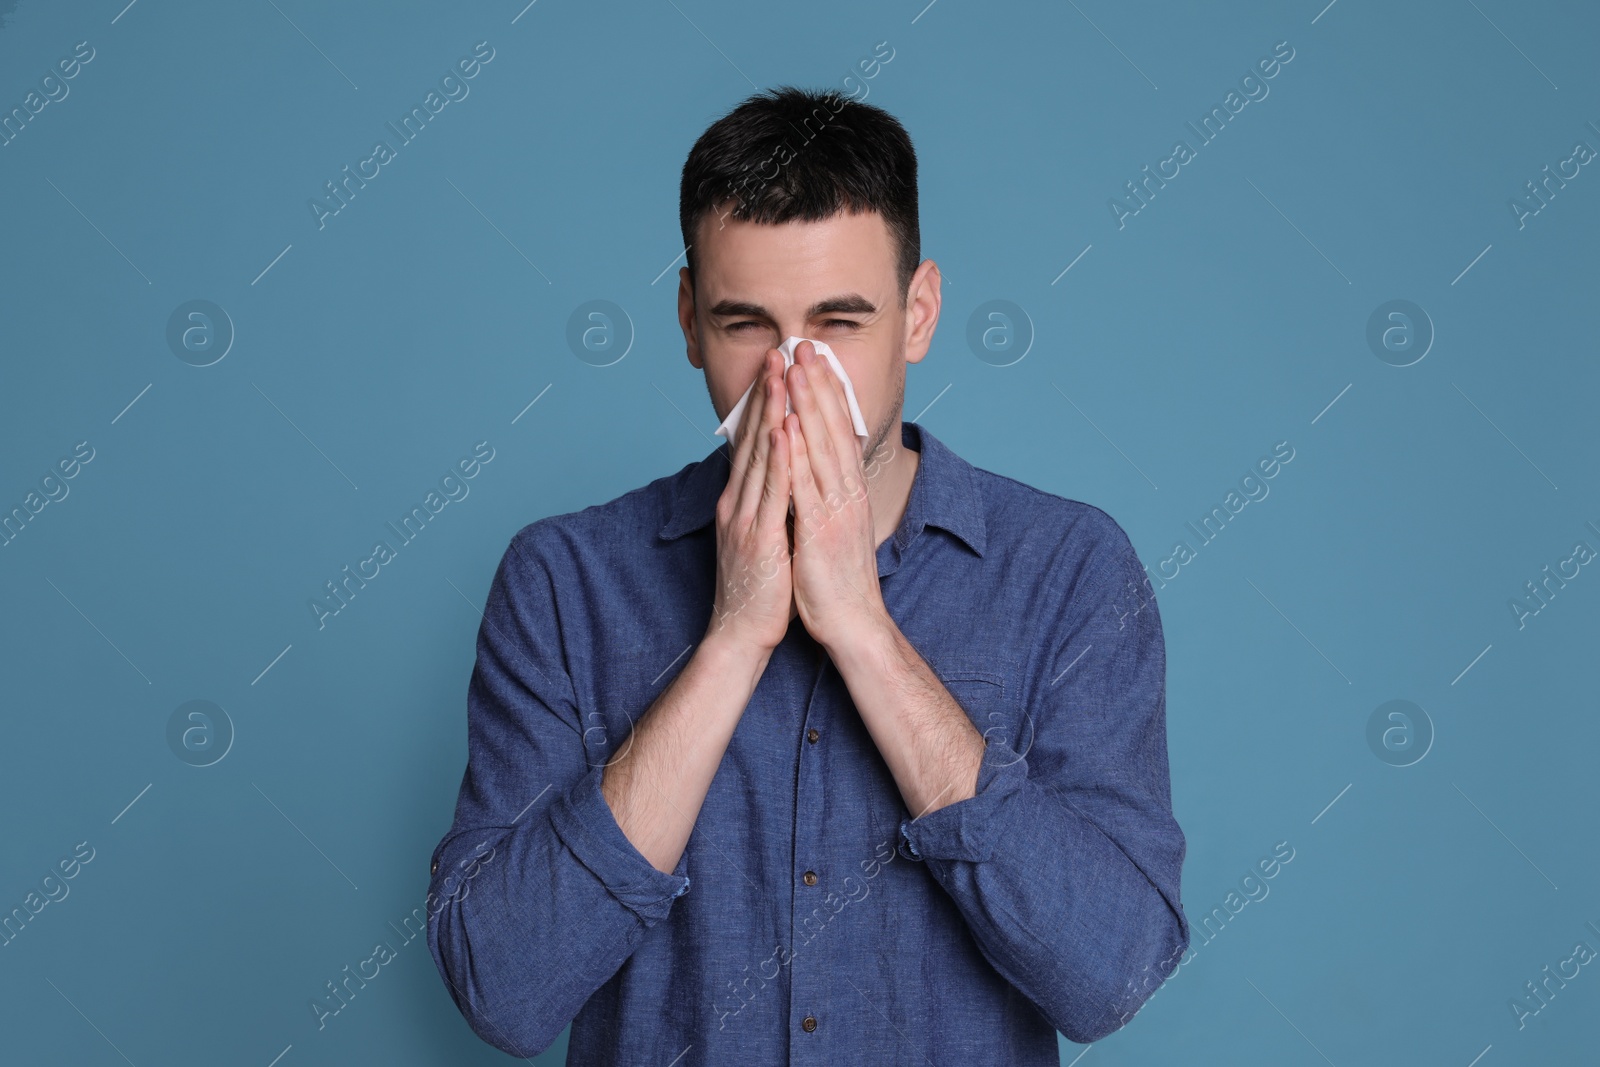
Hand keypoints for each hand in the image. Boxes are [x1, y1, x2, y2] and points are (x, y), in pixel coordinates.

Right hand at [707, 348, 793, 655]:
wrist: (740, 633)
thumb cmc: (757, 588)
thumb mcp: (760, 535)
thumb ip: (765, 504)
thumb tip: (779, 477)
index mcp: (739, 500)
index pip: (752, 443)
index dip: (764, 403)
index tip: (777, 369)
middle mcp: (737, 502)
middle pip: (752, 439)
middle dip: (766, 394)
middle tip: (777, 352)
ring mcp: (745, 517)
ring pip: (759, 455)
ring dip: (770, 412)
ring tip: (780, 374)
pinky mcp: (759, 536)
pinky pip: (770, 490)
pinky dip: (777, 457)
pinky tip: (783, 429)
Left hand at [783, 341, 885, 650]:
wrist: (854, 622)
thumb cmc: (838, 579)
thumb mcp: (837, 526)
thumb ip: (830, 494)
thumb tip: (820, 467)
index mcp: (848, 490)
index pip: (838, 431)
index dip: (827, 393)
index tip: (815, 359)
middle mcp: (846, 493)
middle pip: (831, 429)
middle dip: (818, 385)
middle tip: (805, 345)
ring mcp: (835, 509)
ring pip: (820, 448)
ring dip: (807, 406)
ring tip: (797, 369)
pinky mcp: (819, 531)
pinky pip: (804, 486)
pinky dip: (795, 454)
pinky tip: (785, 427)